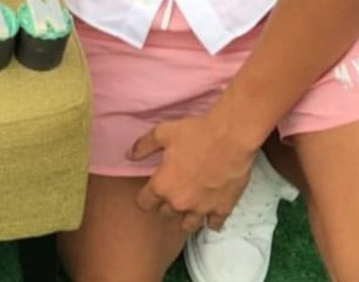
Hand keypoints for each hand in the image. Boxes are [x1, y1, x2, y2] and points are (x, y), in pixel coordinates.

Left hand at [127, 114, 256, 233]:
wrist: (229, 138)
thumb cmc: (195, 133)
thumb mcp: (162, 133)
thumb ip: (143, 146)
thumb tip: (129, 155)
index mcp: (162, 185)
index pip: (144, 204)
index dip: (144, 197)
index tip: (148, 192)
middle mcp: (179, 202)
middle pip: (165, 214)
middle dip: (165, 204)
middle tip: (171, 192)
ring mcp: (201, 209)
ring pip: (188, 224)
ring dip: (186, 216)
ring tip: (188, 204)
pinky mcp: (222, 209)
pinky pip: (214, 224)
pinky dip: (211, 220)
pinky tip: (210, 211)